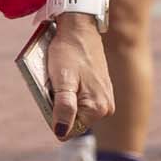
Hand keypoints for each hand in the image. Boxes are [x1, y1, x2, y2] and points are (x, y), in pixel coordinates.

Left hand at [32, 12, 113, 140]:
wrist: (79, 27)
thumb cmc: (68, 52)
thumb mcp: (62, 81)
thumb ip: (63, 109)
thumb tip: (61, 133)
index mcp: (97, 108)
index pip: (68, 130)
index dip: (55, 115)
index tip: (54, 93)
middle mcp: (106, 107)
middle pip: (73, 120)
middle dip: (60, 106)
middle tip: (58, 83)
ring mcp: (105, 98)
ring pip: (75, 109)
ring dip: (64, 97)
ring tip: (63, 76)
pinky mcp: (101, 89)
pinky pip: (80, 98)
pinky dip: (70, 89)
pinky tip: (68, 74)